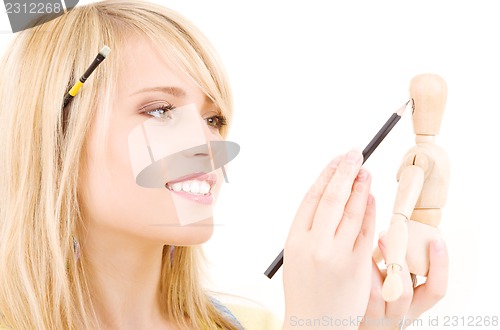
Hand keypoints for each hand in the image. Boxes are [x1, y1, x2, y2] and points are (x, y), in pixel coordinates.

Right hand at [283, 150, 375, 328]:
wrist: (315, 324)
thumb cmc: (304, 289)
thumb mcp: (295, 256)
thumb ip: (309, 228)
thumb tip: (330, 194)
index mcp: (294, 240)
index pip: (312, 198)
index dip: (327, 175)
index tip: (336, 160)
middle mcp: (315, 245)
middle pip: (332, 199)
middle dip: (345, 171)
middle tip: (355, 153)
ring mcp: (337, 255)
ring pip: (353, 211)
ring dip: (361, 187)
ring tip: (366, 171)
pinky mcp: (358, 266)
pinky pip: (367, 231)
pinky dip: (371, 211)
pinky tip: (372, 197)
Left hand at [360, 236, 448, 329]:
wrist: (353, 322)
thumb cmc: (378, 294)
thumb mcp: (396, 282)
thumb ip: (401, 263)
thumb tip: (400, 228)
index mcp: (416, 304)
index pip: (436, 289)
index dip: (440, 266)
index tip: (437, 239)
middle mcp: (400, 314)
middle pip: (404, 293)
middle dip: (396, 260)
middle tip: (385, 235)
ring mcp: (378, 318)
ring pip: (377, 293)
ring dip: (371, 265)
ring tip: (365, 244)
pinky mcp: (358, 315)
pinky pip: (357, 293)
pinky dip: (357, 273)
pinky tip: (352, 257)